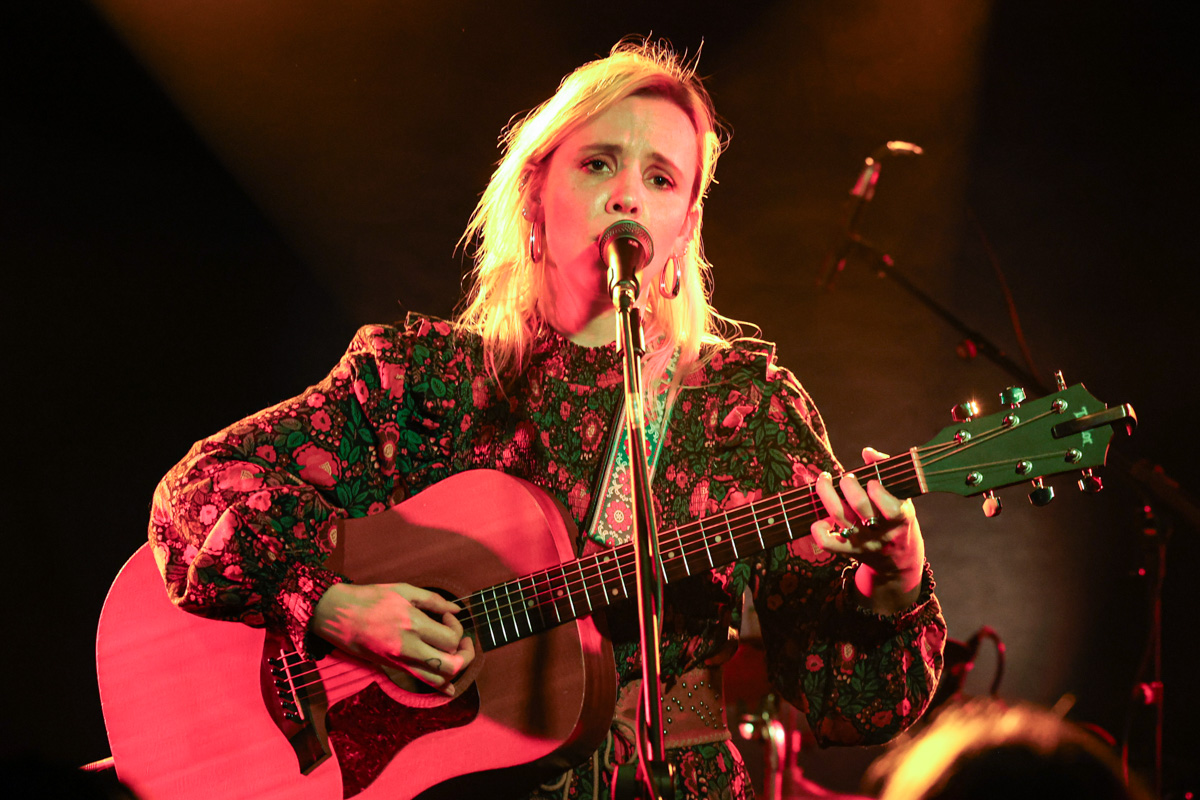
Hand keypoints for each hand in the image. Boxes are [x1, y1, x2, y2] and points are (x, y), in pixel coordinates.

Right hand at [312, 582, 475, 693]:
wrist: (336, 614)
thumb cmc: (369, 598)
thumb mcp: (403, 590)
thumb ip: (433, 600)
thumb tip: (456, 610)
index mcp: (413, 624)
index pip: (450, 639)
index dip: (457, 628)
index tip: (447, 618)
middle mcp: (408, 647)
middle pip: (450, 665)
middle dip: (465, 655)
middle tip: (464, 642)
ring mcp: (399, 661)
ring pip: (438, 680)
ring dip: (454, 670)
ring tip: (456, 655)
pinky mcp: (392, 668)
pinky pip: (420, 683)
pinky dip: (439, 687)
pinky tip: (448, 686)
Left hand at [810, 447, 925, 612]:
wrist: (898, 558)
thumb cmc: (897, 516)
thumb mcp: (902, 496)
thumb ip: (886, 470)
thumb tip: (867, 452)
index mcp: (900, 517)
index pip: (890, 508)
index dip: (877, 491)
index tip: (871, 481)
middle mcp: (881, 531)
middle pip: (860, 506)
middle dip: (848, 485)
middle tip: (846, 478)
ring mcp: (863, 542)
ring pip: (840, 517)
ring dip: (827, 494)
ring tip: (824, 480)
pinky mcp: (848, 551)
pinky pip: (828, 543)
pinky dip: (818, 529)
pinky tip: (820, 518)